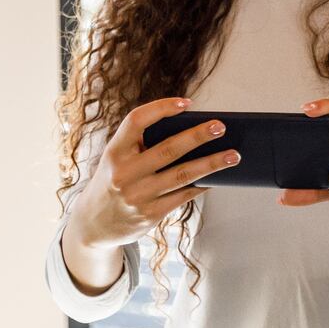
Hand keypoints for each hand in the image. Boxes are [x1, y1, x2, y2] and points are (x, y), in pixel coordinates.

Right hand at [66, 97, 238, 255]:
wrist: (94, 224)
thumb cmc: (114, 181)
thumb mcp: (117, 159)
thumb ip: (142, 145)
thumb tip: (191, 133)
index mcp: (114, 151)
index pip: (136, 121)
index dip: (162, 108)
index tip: (187, 103)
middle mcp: (123, 173)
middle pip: (168, 149)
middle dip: (198, 136)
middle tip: (221, 126)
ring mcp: (138, 196)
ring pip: (182, 175)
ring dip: (211, 164)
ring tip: (233, 155)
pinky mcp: (150, 214)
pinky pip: (183, 196)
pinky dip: (202, 185)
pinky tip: (216, 178)